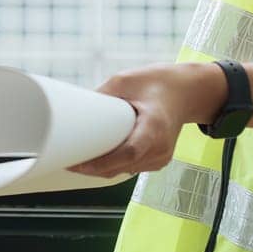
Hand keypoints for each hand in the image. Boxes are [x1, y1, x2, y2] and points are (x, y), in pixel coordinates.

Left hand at [67, 63, 221, 178]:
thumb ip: (101, 96)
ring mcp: (162, 157)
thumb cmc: (157, 82)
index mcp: (155, 126)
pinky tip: (97, 158)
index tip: (77, 163)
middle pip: (121, 166)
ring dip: (101, 169)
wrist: (186, 91)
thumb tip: (73, 110)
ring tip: (77, 158)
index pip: (128, 153)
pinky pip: (131, 168)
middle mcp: (161, 147)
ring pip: (124, 171)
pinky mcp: (159, 160)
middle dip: (92, 167)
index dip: (101, 162)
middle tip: (66, 159)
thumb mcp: (124, 80)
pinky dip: (114, 165)